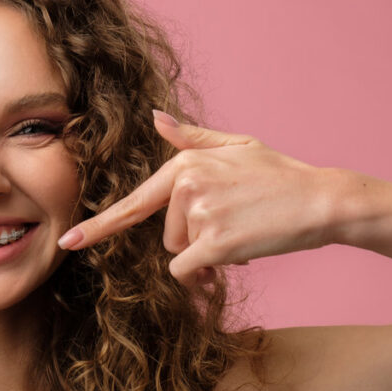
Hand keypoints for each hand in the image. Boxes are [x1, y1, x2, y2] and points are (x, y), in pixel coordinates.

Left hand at [58, 111, 334, 287]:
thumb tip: (157, 118)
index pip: (133, 202)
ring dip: (205, 253)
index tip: (70, 241)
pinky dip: (206, 272)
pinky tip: (235, 253)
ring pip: (179, 254)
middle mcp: (185, 185)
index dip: (98, 226)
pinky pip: (188, 270)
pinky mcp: (214, 241)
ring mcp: (199, 213)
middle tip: (232, 222)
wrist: (321, 199)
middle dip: (193, 238)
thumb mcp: (236, 146)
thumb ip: (192, 139)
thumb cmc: (280, 175)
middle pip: (165, 235)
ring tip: (240, 231)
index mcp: (184, 163)